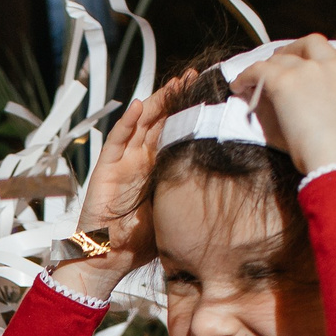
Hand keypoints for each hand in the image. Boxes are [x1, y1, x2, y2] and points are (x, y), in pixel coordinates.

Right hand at [55, 71, 195, 299]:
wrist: (109, 258)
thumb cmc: (140, 241)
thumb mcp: (176, 211)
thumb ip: (192, 194)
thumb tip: (230, 186)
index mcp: (159, 167)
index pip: (176, 132)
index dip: (190, 113)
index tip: (210, 95)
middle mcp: (141, 160)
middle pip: (160, 121)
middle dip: (176, 99)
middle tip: (195, 77)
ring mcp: (123, 162)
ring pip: (141, 124)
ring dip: (156, 102)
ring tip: (172, 83)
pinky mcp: (106, 168)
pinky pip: (116, 141)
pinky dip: (126, 123)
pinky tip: (139, 106)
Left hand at [233, 34, 335, 174]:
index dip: (329, 58)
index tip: (317, 65)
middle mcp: (335, 68)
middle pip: (314, 44)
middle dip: (296, 49)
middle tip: (281, 61)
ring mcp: (310, 71)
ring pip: (284, 56)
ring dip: (269, 63)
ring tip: (255, 75)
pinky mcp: (286, 82)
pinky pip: (260, 70)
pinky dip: (247, 75)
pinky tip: (238, 86)